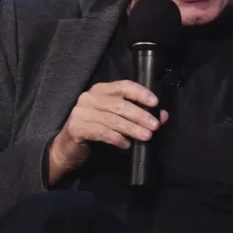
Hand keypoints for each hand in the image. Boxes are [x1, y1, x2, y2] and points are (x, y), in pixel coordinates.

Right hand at [48, 80, 168, 184]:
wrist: (69, 146)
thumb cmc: (97, 128)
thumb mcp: (118, 119)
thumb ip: (140, 115)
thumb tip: (163, 116)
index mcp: (101, 90)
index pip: (123, 86)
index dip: (140, 93)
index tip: (155, 102)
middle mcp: (89, 97)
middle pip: (119, 104)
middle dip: (140, 115)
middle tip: (154, 125)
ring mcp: (81, 112)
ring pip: (112, 119)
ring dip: (132, 129)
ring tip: (146, 136)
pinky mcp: (76, 127)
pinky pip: (101, 132)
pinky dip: (116, 138)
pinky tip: (126, 145)